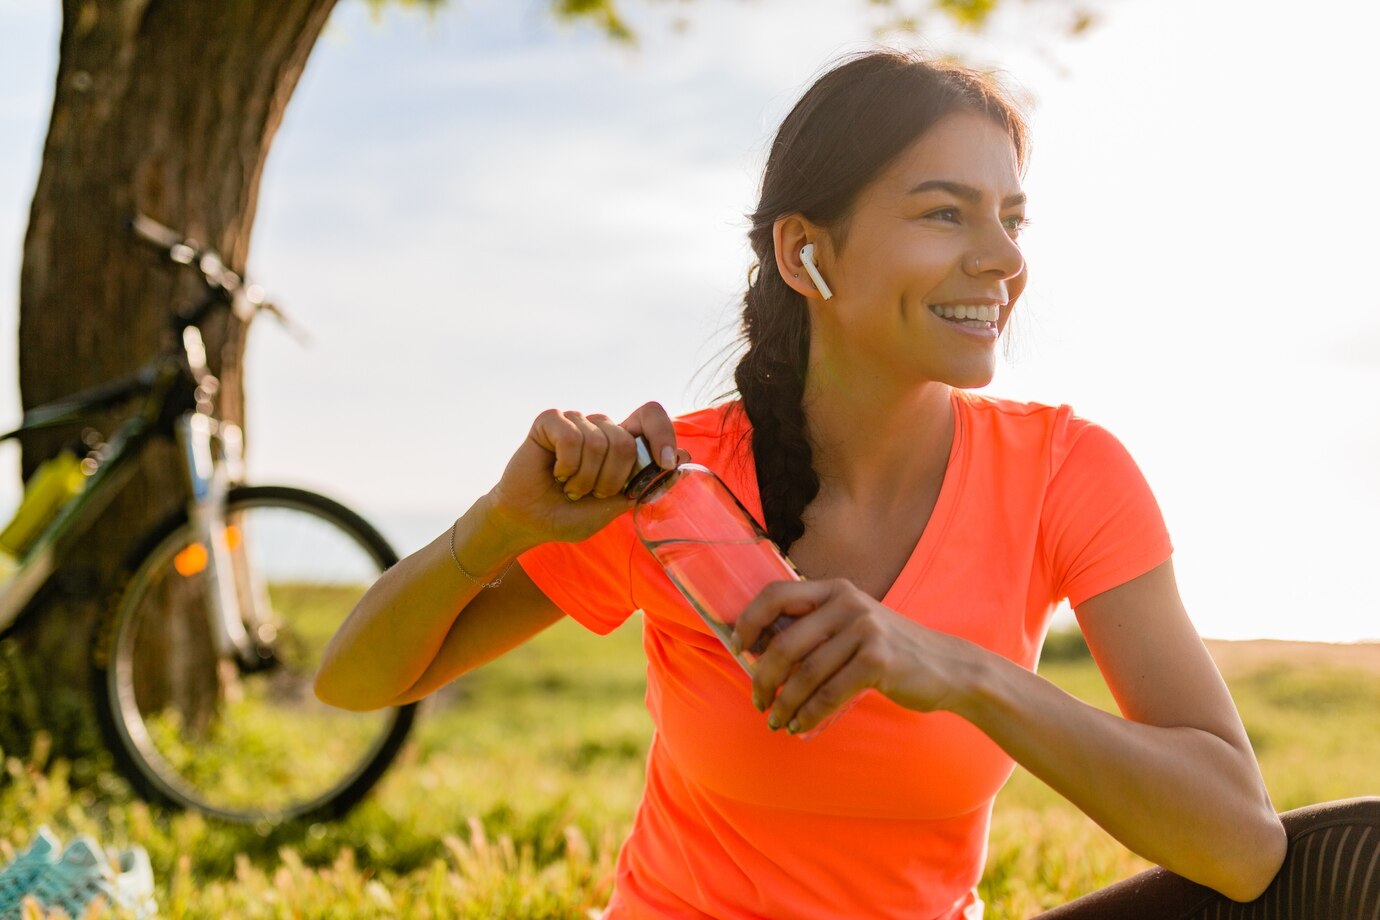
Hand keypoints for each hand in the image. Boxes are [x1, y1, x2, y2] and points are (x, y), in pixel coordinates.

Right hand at [486, 401, 688, 546]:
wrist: (530, 522)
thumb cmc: (571, 515)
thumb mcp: (615, 506)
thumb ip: (645, 483)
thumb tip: (683, 456)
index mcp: (621, 442)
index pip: (651, 416)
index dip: (663, 434)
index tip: (666, 462)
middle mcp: (601, 427)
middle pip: (626, 441)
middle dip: (611, 480)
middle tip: (591, 493)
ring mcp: (576, 421)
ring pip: (598, 442)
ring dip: (584, 478)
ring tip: (570, 487)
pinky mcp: (550, 421)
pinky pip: (571, 436)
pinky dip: (567, 465)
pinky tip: (557, 472)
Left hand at [732, 579, 974, 733]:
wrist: (948, 667)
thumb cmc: (890, 651)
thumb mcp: (853, 625)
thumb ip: (814, 629)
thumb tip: (759, 652)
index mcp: (834, 589)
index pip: (775, 593)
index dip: (748, 620)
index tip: (737, 647)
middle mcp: (847, 602)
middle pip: (784, 642)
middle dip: (763, 678)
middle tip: (757, 701)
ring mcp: (864, 629)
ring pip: (805, 674)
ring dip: (785, 704)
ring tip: (778, 722)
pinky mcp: (878, 659)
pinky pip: (830, 693)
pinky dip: (810, 715)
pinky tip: (802, 728)